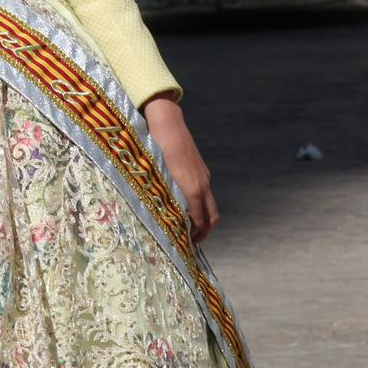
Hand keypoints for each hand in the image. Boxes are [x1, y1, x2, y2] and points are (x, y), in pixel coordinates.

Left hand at [144, 95, 218, 242]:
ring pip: (211, 205)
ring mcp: (204, 176)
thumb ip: (163, 198)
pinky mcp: (202, 169)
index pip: (199, 222)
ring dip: (204, 219)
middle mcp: (202, 185)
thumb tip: (161, 218)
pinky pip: (206, 193)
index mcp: (191, 190)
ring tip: (190, 227)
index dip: (193, 236)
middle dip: (204, 232)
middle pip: (212, 217)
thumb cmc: (155, 149)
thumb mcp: (156, 176)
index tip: (184, 245)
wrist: (167, 122)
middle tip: (191, 241)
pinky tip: (187, 205)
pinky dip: (201, 204)